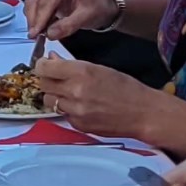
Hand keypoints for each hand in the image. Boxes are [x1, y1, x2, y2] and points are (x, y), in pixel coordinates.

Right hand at [25, 0, 118, 39]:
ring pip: (32, 2)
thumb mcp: (85, 18)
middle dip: (34, 19)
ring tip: (37, 33)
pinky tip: (40, 26)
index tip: (35, 34)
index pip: (47, 1)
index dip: (39, 19)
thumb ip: (67, 26)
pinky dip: (35, 16)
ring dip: (32, 18)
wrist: (99, 4)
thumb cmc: (96, 8)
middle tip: (34, 36)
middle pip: (36, 0)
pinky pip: (34, 3)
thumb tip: (49, 34)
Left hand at [33, 55, 160, 138]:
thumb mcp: (99, 68)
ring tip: (70, 93)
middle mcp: (75, 92)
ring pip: (50, 101)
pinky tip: (81, 106)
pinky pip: (62, 114)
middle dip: (48, 80)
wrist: (143, 113)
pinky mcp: (78, 125)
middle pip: (43, 85)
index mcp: (80, 72)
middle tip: (56, 78)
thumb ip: (72, 65)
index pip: (44, 68)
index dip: (42, 65)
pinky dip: (67, 109)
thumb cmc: (126, 88)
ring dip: (55, 96)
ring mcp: (75, 111)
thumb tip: (52, 59)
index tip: (45, 65)